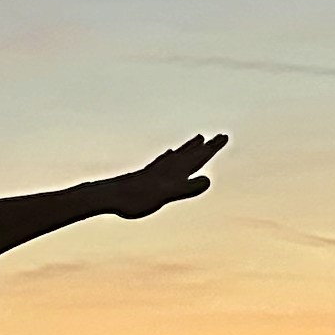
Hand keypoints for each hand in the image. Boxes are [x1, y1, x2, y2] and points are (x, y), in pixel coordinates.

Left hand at [103, 132, 227, 219]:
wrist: (110, 196)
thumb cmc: (138, 198)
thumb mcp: (167, 195)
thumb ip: (187, 188)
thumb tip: (208, 180)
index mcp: (176, 171)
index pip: (199, 156)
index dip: (212, 147)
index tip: (224, 136)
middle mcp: (168, 166)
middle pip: (192, 153)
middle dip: (207, 145)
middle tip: (220, 136)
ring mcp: (157, 169)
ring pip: (179, 154)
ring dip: (190, 147)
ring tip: (198, 138)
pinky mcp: (147, 175)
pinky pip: (164, 161)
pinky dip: (171, 155)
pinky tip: (169, 154)